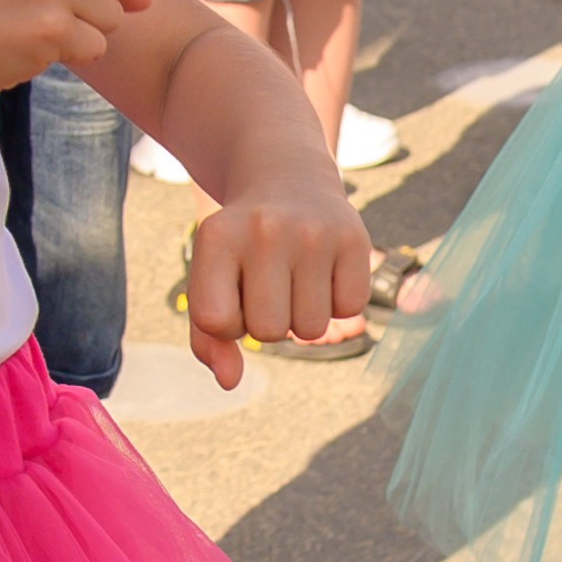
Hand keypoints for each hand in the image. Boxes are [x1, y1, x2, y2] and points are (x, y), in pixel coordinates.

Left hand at [179, 186, 371, 385]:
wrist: (288, 180)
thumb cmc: (242, 246)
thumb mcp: (211, 277)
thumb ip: (208, 337)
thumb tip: (228, 382)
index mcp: (218, 237)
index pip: (217, 322)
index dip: (227, 323)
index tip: (232, 293)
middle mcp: (266, 230)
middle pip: (269, 331)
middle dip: (268, 322)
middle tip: (269, 283)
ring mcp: (313, 233)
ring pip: (312, 329)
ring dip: (303, 316)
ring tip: (295, 276)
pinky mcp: (354, 238)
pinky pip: (350, 310)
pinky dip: (338, 302)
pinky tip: (324, 269)